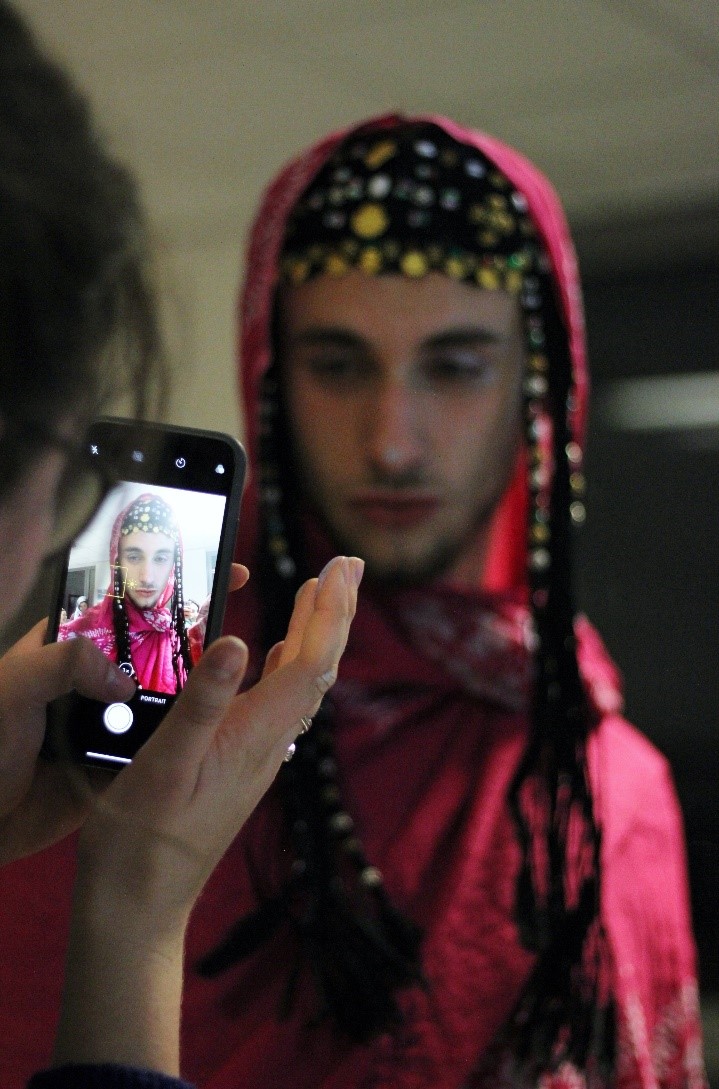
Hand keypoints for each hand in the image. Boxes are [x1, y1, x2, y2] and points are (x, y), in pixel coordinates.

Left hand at [0, 562, 249, 864]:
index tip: (201, 569)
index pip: (119, 605)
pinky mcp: (119, 761)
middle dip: (189, 631)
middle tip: (233, 610)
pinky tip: (220, 722)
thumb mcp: (13, 686)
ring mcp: (108, 720)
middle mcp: (91, 679)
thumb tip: (123, 680)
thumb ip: (64, 662)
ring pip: (161, 695)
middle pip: (149, 648)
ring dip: (194, 686)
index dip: (160, 586)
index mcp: (64, 647)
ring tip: (238, 667)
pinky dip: (185, 735)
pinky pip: (159, 743)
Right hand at [78, 554, 361, 920]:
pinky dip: (283, 664)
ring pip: (298, 683)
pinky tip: (274, 654)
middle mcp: (267, 744)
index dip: (329, 614)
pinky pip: (276, 701)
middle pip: (316, 669)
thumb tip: (240, 643)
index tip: (339, 569)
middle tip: (347, 565)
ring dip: (312, 633)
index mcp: (254, 737)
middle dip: (334, 613)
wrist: (138, 906)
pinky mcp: (239, 763)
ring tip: (320, 593)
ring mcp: (256, 756)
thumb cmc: (141, 843)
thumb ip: (202, 704)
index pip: (310, 664)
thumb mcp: (164, 766)